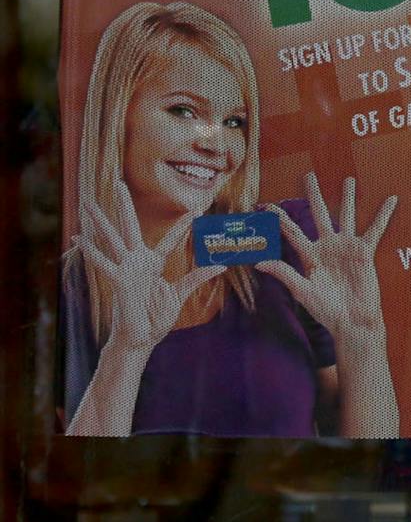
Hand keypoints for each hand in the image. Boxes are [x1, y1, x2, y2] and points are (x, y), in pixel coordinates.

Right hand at [78, 185, 216, 355]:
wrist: (140, 339)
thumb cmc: (157, 319)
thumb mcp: (180, 294)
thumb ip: (197, 277)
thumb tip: (221, 265)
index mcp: (154, 263)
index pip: (171, 239)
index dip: (184, 225)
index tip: (197, 208)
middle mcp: (137, 261)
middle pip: (130, 225)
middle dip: (124, 204)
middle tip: (118, 181)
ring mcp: (125, 269)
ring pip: (111, 238)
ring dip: (99, 221)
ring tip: (87, 202)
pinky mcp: (117, 280)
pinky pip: (103, 262)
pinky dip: (91, 250)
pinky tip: (78, 237)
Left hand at [261, 172, 397, 352]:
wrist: (351, 319)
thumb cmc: (325, 309)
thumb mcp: (302, 291)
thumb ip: (284, 273)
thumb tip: (258, 262)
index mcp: (309, 256)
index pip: (292, 232)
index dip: (279, 218)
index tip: (266, 204)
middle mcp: (327, 247)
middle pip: (319, 214)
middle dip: (313, 195)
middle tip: (309, 175)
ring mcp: (346, 247)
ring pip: (346, 215)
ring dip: (348, 197)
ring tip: (348, 180)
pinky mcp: (364, 251)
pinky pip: (375, 228)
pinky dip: (383, 214)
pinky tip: (390, 199)